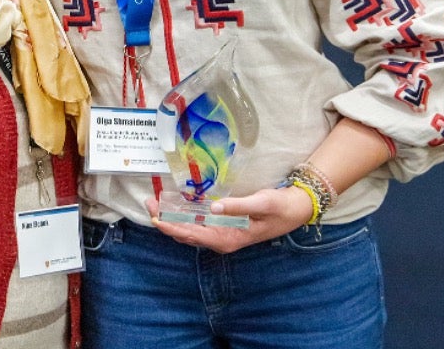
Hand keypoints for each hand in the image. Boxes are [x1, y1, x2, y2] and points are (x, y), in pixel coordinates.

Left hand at [145, 185, 312, 253]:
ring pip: (189, 230)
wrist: (294, 211)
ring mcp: (221, 235)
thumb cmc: (278, 207)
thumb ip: (237, 205)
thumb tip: (214, 208)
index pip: (193, 235)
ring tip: (154, 204)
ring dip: (172, 219)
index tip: (156, 218)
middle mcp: (221, 240)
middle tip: (148, 203)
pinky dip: (183, 217)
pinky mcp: (223, 228)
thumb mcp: (261, 203)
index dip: (172, 227)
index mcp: (228, 239)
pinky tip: (175, 206)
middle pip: (186, 234)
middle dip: (165, 221)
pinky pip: (198, 225)